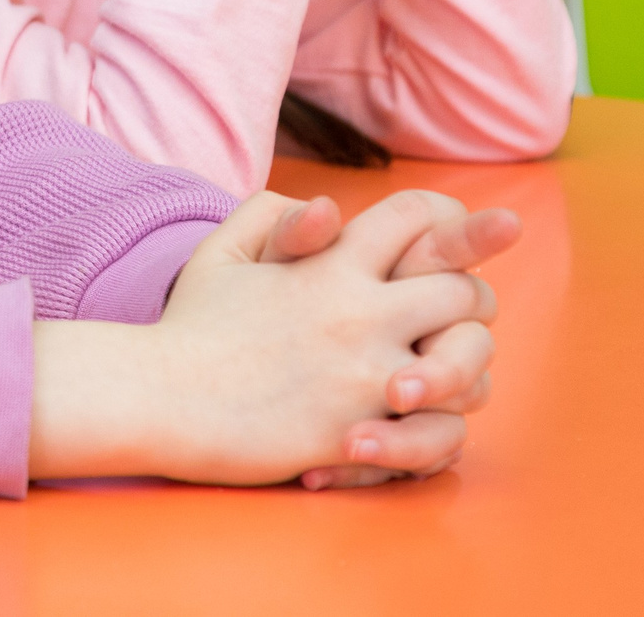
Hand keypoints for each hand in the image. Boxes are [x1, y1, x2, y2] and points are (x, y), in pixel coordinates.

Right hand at [29, 190, 508, 487]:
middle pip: (464, 292)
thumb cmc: (189, 327)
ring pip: (471, 365)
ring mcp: (366, 374)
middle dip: (466, 302)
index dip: (455, 222)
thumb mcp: (221, 254)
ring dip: (464, 369)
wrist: (159, 397)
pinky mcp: (362, 431)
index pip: (419, 221)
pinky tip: (415, 425)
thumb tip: (327, 209)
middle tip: (449, 320)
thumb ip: (272, 217)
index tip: (483, 230)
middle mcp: (361, 312)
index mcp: (331, 264)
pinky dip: (440, 430)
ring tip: (435, 375)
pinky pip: (442, 433)